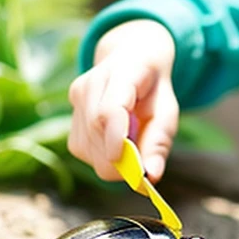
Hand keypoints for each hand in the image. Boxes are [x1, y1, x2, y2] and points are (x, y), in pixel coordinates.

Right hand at [68, 19, 178, 182]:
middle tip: (142, 167)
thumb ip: (159, 143)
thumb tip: (151, 177)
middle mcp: (90, 84)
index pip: (110, 110)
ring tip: (132, 146)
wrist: (134, 61)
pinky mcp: (70, 115)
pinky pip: (80, 149)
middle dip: (119, 159)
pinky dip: (100, 156)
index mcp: (121, 73)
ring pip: (85, 146)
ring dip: (110, 160)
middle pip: (95, 132)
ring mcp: (76, 99)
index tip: (133, 167)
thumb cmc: (154, 90)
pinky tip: (116, 143)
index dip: (117, 140)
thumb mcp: (167, 112)